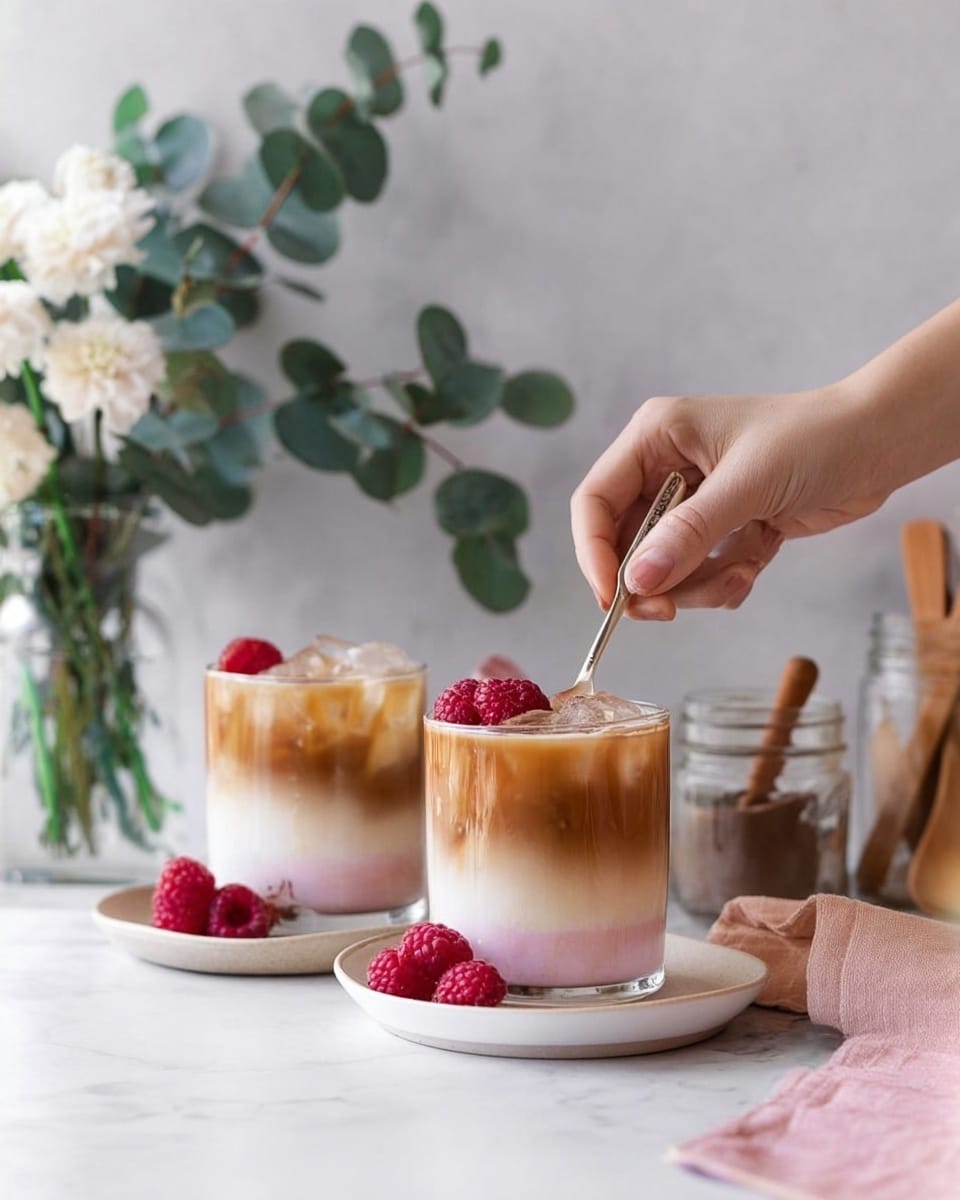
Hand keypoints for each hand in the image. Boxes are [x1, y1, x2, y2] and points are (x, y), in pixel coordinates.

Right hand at [570, 385, 888, 618]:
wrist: (880, 442)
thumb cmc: (816, 439)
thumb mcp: (747, 485)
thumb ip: (689, 534)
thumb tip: (638, 581)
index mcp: (655, 438)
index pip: (595, 501)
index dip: (594, 553)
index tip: (613, 599)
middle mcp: (666, 468)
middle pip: (626, 543)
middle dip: (652, 581)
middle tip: (669, 611)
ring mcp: (695, 501)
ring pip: (665, 567)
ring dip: (698, 585)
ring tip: (740, 575)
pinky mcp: (724, 527)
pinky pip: (701, 574)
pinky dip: (724, 583)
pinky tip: (755, 565)